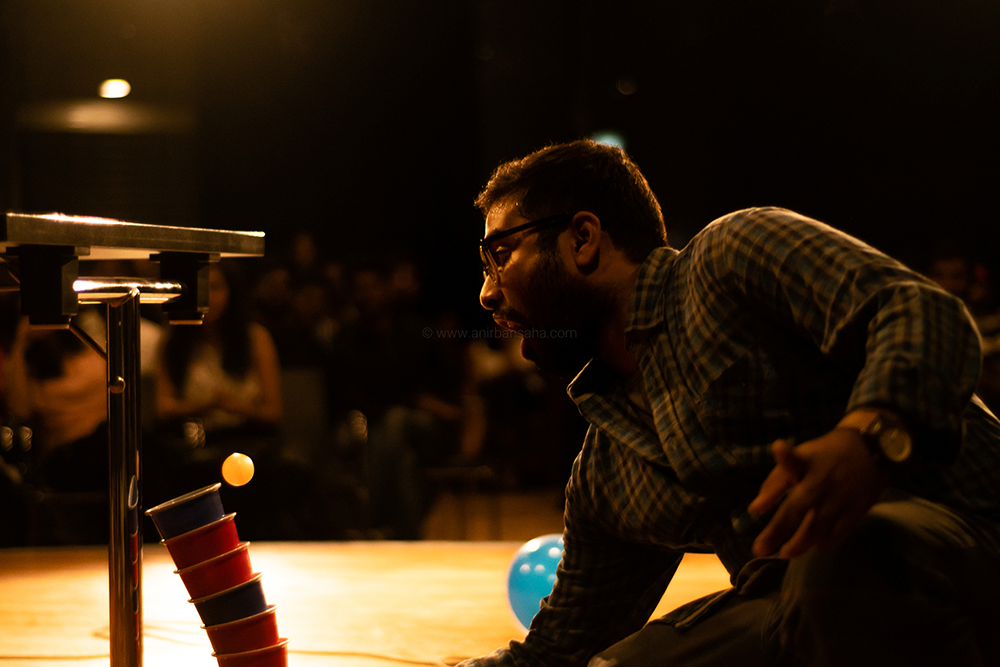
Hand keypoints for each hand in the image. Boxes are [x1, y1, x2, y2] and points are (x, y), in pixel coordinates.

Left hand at [749, 430, 888, 558]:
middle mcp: (822, 481)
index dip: (775, 478)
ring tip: (786, 553)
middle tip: (761, 549)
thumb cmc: (825, 457)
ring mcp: (841, 496)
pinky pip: (841, 531)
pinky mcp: (859, 508)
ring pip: (819, 525)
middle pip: (797, 507)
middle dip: (778, 529)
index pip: (789, 466)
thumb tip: (756, 509)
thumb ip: (776, 482)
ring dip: (801, 543)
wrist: (872, 451)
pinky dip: (827, 542)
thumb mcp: (799, 458)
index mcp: (805, 464)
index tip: (758, 502)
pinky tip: (816, 547)